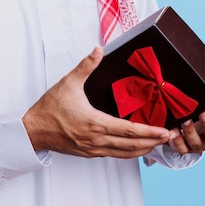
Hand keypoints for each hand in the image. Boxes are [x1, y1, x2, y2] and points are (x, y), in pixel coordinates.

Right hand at [22, 46, 170, 158]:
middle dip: (154, 142)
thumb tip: (98, 49)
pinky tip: (136, 148)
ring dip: (144, 150)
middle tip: (170, 138)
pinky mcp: (89, 153)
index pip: (129, 131)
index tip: (165, 130)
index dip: (150, 132)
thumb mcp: (68, 82)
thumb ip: (86, 65)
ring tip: (158, 144)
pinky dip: (129, 153)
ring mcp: (93, 149)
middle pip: (132, 146)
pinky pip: (115, 155)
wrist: (34, 129)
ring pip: (125, 154)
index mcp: (95, 123)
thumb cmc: (50, 108)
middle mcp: (96, 140)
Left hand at [168, 101, 204, 154]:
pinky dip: (177, 140)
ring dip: (190, 131)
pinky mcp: (186, 149)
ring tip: (185, 121)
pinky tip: (173, 131)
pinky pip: (182, 148)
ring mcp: (199, 144)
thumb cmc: (199, 114)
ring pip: (196, 142)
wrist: (187, 132)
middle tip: (204, 113)